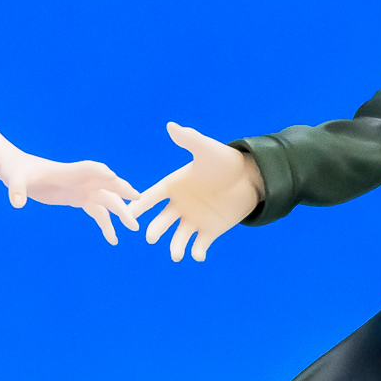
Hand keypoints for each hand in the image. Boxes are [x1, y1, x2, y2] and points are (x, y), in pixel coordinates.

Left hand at [0, 154, 140, 244]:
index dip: (100, 172)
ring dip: (121, 211)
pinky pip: (98, 212)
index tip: (114, 178)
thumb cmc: (16, 171)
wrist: (18, 172)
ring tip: (133, 227)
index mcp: (68, 171)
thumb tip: (16, 202)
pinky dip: (106, 224)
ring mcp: (82, 189)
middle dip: (122, 191)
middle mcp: (80, 179)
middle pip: (106, 183)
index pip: (88, 168)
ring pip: (107, 200)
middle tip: (138, 200)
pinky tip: (113, 239)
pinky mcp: (78, 199)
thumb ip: (16, 189)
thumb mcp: (14, 180)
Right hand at [127, 122, 262, 261]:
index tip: (128, 213)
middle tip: (150, 237)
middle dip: (155, 229)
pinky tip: (198, 255)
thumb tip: (172, 126)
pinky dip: (198, 251)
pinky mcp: (210, 230)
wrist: (252, 176)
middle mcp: (180, 204)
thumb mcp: (206, 149)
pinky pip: (200, 244)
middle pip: (162, 220)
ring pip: (179, 236)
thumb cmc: (225, 160)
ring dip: (176, 246)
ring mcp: (194, 219)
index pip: (152, 196)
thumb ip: (189, 140)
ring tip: (176, 255)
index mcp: (174, 185)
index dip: (140, 204)